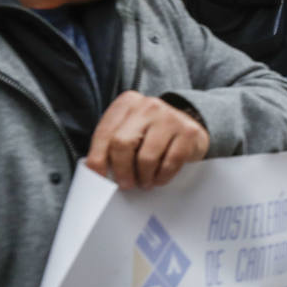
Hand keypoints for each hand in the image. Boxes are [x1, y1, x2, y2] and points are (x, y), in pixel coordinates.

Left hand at [85, 92, 209, 189]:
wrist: (188, 124)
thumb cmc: (151, 133)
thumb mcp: (129, 130)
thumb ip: (113, 145)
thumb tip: (99, 172)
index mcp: (127, 103)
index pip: (104, 135)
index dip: (97, 160)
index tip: (99, 178)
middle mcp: (148, 106)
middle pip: (122, 144)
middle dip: (122, 170)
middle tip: (126, 184)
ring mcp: (170, 117)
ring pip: (146, 157)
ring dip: (144, 177)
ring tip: (145, 181)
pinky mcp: (188, 132)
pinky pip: (170, 163)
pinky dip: (162, 177)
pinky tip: (159, 177)